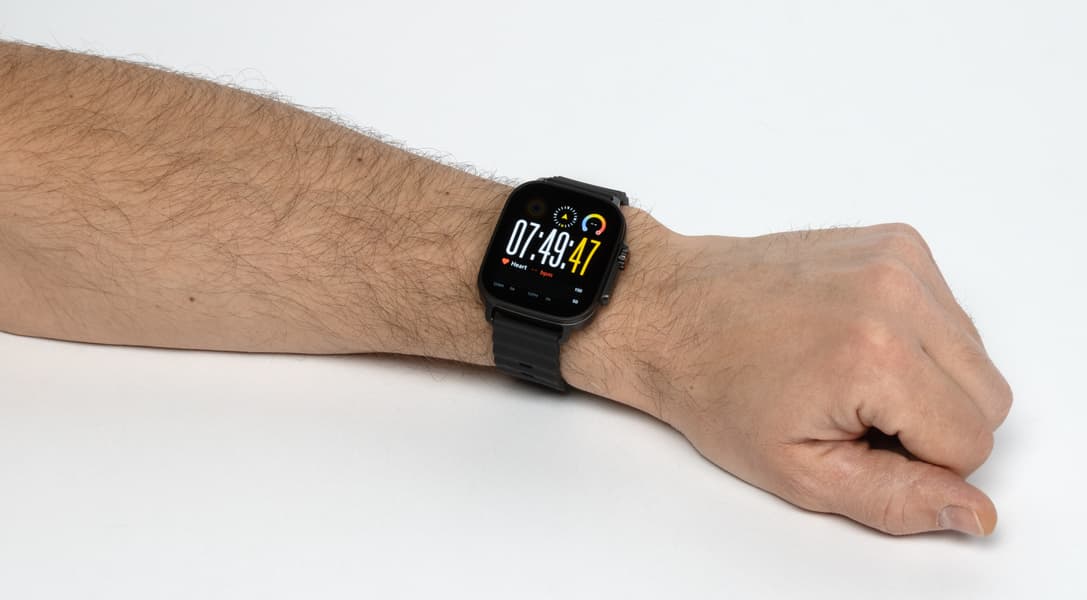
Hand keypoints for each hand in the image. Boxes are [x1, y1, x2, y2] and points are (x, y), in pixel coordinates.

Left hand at [574, 220, 1011, 535]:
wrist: (671, 310)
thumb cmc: (715, 386)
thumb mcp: (798, 471)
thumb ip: (895, 501)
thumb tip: (975, 513)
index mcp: (878, 355)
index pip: (972, 442)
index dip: (917, 461)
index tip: (854, 438)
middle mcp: (898, 294)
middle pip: (988, 396)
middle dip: (931, 421)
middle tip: (851, 411)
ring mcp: (899, 259)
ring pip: (975, 355)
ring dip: (927, 378)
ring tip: (847, 372)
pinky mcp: (896, 241)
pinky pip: (950, 312)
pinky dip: (918, 336)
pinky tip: (853, 336)